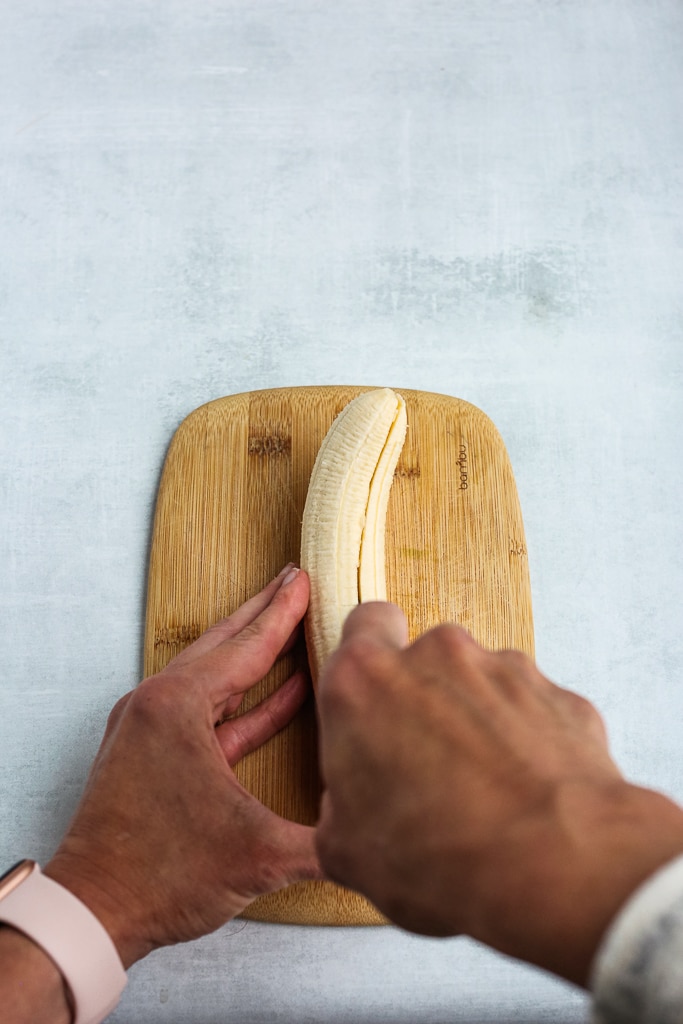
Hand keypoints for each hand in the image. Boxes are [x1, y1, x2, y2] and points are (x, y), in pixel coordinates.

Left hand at [45, 565, 320, 967]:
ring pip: (214, 676)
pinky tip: (283, 694)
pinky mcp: (151, 751)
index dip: (284, 612)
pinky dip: (245, 700)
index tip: (304, 578)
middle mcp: (157, 704)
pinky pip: (208, 711)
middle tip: (294, 581)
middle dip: (264, 613)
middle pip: (224, 645)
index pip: (246, 647)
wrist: (93, 911)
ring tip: (290, 628)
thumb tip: (373, 831)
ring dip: (254, 654)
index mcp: (177, 707)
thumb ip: (326, 840)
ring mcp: (150, 726)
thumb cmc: (159, 877)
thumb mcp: (259, 856)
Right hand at [315, 603, 682, 985]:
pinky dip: (526, 741)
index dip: (370, 662)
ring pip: (480, 684)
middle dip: (425, 700)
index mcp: (365, 681)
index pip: (362, 625)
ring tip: (485, 791)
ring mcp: (504, 669)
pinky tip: (526, 795)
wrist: (557, 871)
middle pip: (424, 659)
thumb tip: (351, 808)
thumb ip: (339, 805)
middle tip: (427, 767)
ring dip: (477, 721)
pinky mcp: (559, 694)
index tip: (374, 701)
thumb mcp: (347, 852)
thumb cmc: (444, 859)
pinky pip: (531, 710)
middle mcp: (435, 656)